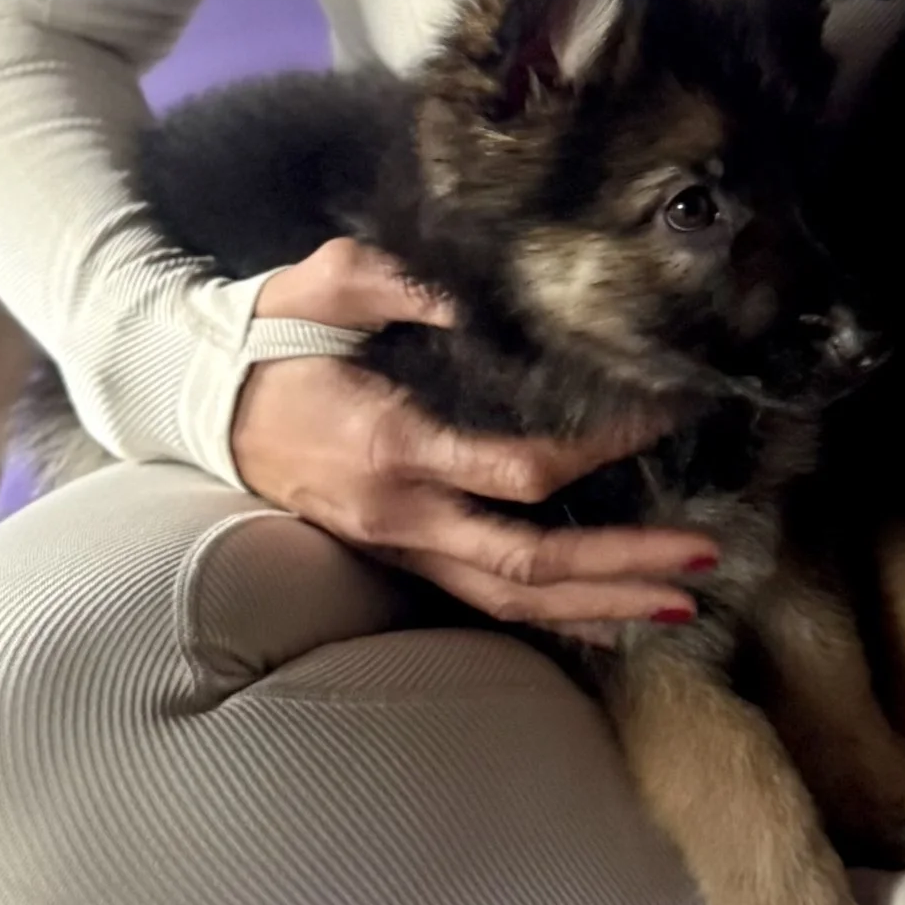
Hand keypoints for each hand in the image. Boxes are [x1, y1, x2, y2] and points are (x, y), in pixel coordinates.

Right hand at [229, 236, 716, 638]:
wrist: (200, 400)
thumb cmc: (275, 333)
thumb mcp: (332, 280)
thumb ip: (409, 280)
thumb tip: (488, 286)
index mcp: (394, 443)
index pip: (519, 471)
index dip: (599, 454)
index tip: (662, 421)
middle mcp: (402, 513)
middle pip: (529, 564)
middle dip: (622, 567)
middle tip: (704, 559)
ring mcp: (397, 546)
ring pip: (510, 600)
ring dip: (600, 607)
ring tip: (682, 606)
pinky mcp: (397, 555)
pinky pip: (482, 602)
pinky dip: (552, 620)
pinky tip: (610, 625)